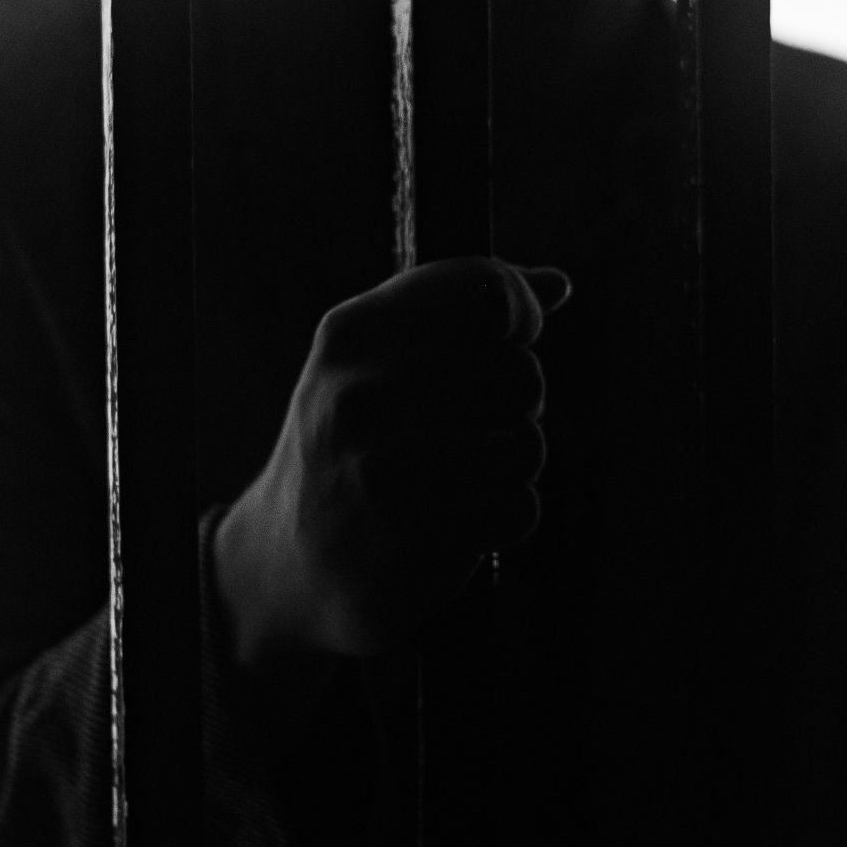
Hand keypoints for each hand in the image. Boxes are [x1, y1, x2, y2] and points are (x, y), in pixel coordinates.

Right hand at [216, 257, 567, 663]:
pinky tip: (455, 521)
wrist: (290, 562)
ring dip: (511, 469)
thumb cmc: (353, 446)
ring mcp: (386, 467)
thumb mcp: (374, 361)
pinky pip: (520, 509)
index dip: (520, 315)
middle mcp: (365, 393)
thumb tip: (557, 284)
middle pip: (522, 374)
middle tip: (463, 429)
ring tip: (459, 477)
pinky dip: (502, 520)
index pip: (485, 290)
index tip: (509, 339)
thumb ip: (458, 314)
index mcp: (354, 333)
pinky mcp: (415, 536)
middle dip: (512, 406)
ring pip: (526, 445)